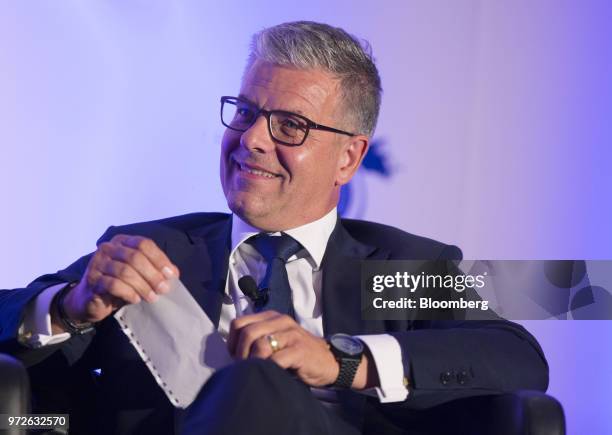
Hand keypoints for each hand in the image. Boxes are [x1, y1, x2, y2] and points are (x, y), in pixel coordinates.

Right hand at [52, 234, 179, 329]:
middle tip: (163, 289)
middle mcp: (108, 248)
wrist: (90, 300)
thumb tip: (174, 274)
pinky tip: (136, 299)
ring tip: (152, 297)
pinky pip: (113, 284)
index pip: (144, 244)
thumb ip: (155, 270)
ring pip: (125, 271)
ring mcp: (98, 263)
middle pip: (135, 257)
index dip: (159, 259)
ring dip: (142, 286)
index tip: (171, 275)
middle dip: (153, 275)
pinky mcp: (92, 280)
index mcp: (122, 241)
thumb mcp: (139, 274)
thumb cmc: (119, 284)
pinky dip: (128, 292)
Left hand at [228, 311, 339, 386]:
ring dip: (253, 362)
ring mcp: (291, 334)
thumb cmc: (298, 353)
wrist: (329, 361)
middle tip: (245, 367)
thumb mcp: (277, 339)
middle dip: (240, 354)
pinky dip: (268, 368)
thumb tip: (233, 350)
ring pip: (260, 344)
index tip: (236, 357)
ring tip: (256, 370)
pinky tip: (270, 373)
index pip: (239, 323)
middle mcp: (280, 321)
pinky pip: (276, 359)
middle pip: (247, 333)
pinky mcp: (299, 350)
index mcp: (271, 317)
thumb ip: (258, 338)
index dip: (232, 343)